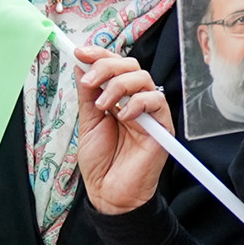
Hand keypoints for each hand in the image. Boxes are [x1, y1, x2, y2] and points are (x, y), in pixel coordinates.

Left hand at [75, 45, 173, 215]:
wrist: (110, 192)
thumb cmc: (101, 161)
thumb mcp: (87, 123)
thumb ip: (87, 96)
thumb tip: (80, 66)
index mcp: (118, 97)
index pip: (114, 66)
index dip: (100, 55)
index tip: (81, 52)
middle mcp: (135, 100)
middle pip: (131, 65)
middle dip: (107, 67)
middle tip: (89, 82)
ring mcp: (150, 111)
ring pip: (144, 78)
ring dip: (119, 85)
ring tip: (102, 106)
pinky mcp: (162, 125)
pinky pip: (157, 101)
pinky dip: (138, 103)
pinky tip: (124, 115)